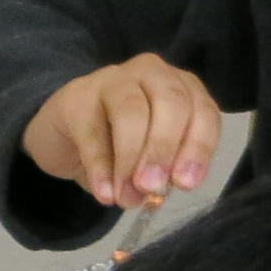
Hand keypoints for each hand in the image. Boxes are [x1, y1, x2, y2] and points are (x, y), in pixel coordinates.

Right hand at [22, 51, 221, 209]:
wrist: (67, 137)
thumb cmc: (121, 145)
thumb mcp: (152, 158)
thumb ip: (162, 171)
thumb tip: (157, 193)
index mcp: (182, 87)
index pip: (203, 111)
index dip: (198, 147)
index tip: (185, 183)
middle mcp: (152, 73)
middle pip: (170, 102)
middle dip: (164, 149)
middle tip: (152, 187)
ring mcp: (113, 79)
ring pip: (131, 111)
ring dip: (131, 157)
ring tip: (126, 197)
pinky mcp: (76, 95)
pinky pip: (92, 131)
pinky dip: (100, 167)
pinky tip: (104, 193)